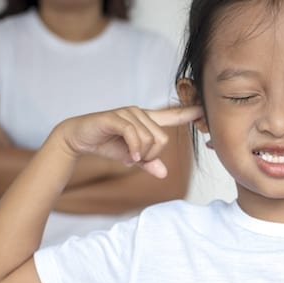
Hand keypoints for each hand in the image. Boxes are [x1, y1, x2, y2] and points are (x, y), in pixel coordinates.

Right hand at [59, 105, 202, 178]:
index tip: (204, 109)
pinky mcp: (116, 117)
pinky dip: (134, 150)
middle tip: (138, 160)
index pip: (172, 115)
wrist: (79, 138)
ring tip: (130, 158)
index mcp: (146, 121)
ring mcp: (128, 113)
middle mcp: (140, 113)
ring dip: (141, 154)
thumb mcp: (131, 158)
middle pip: (162, 139)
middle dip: (152, 155)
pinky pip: (134, 135)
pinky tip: (129, 158)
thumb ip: (148, 163)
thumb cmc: (107, 144)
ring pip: (150, 139)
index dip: (188, 113)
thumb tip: (164, 173)